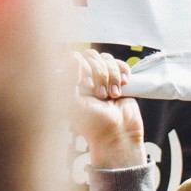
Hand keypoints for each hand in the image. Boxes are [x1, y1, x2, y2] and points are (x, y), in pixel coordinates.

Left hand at [69, 50, 143, 169]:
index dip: (83, 68)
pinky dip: (123, 73)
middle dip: (99, 75)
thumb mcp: (73, 103)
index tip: (87, 85)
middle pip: (92, 56)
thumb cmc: (93, 124)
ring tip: (112, 96)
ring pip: (107, 59)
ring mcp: (103, 78)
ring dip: (112, 77)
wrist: (118, 135)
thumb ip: (68, 79)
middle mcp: (86, 77)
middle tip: (101, 95)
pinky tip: (123, 85)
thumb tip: (74, 56)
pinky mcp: (119, 80)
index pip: (75, 58)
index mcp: (71, 81)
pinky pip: (121, 64)